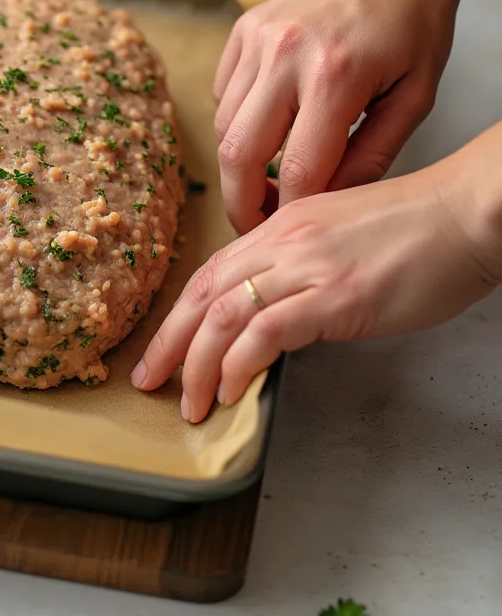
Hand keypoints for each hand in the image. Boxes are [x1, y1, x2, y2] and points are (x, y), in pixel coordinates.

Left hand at [131, 153, 500, 421]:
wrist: (467, 213)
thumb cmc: (416, 231)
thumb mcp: (337, 239)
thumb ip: (298, 269)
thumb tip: (275, 313)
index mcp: (280, 229)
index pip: (209, 275)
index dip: (177, 317)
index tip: (160, 351)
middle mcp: (283, 243)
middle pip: (203, 295)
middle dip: (168, 344)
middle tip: (149, 382)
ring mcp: (307, 267)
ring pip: (225, 315)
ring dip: (198, 365)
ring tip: (189, 402)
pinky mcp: (336, 296)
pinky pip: (267, 330)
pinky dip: (239, 363)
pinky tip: (230, 389)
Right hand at [214, 0, 458, 233]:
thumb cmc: (414, 29)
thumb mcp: (414, 102)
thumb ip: (368, 159)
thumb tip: (322, 204)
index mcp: (336, 76)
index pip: (299, 169)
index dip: (289, 211)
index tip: (289, 227)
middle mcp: (287, 55)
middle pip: (238, 154)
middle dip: (240, 201)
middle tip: (252, 222)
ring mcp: (258, 39)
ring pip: (224, 127)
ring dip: (239, 161)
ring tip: (266, 174)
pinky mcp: (243, 30)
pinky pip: (222, 95)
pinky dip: (237, 121)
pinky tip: (267, 122)